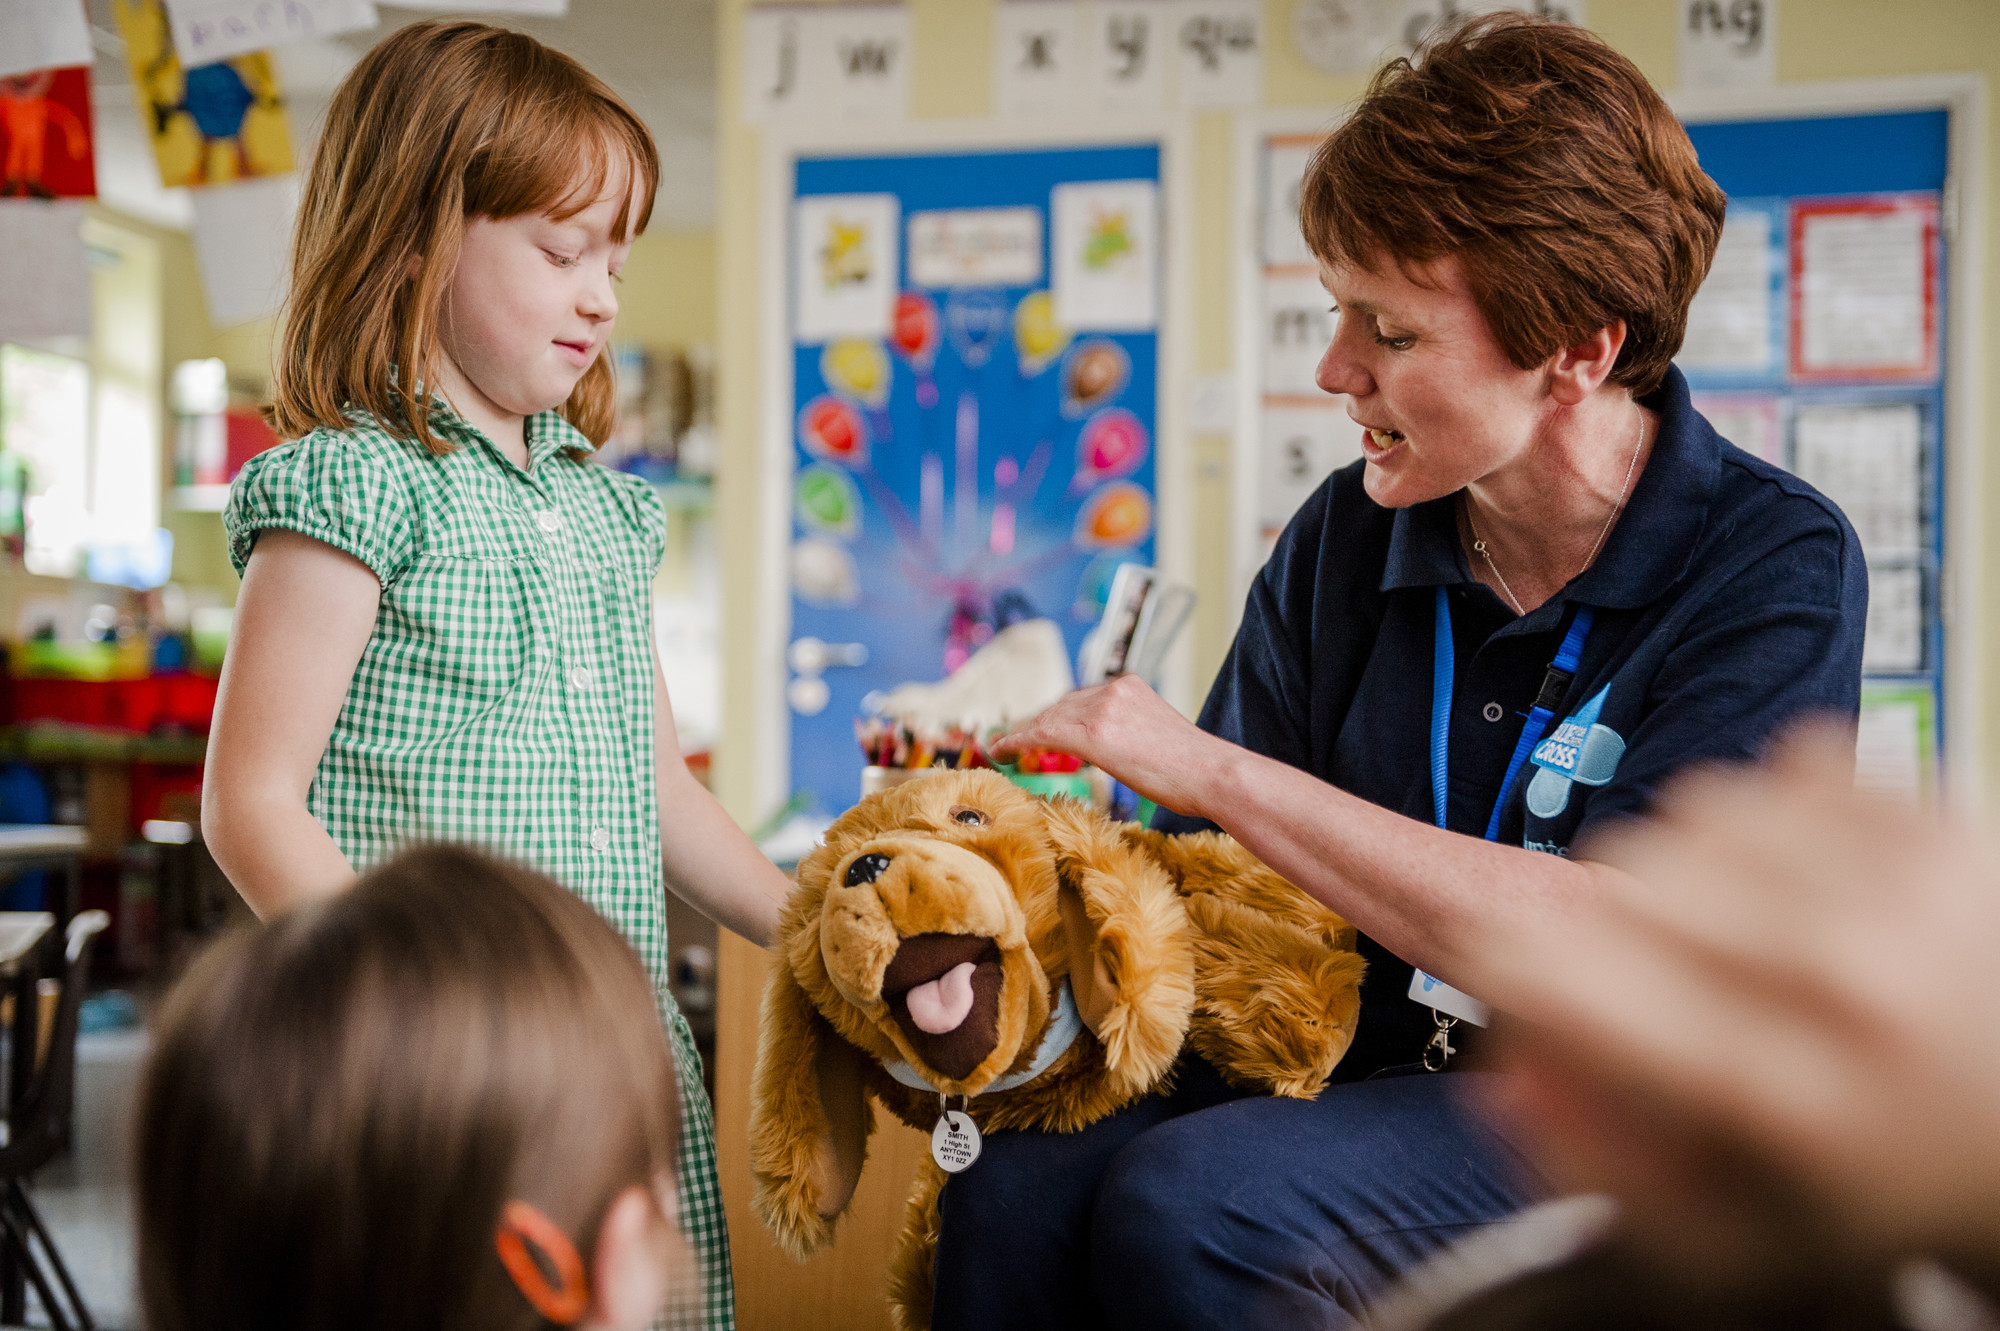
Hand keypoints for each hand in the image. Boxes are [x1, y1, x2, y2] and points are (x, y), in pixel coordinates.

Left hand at [990, 675, 1229, 820]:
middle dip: (1037, 724)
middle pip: (1061, 706)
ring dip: (1024, 734)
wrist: (1212, 773)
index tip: (1039, 729)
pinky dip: (1019, 740)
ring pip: (1049, 718)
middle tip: (1014, 742)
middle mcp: (1114, 690)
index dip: (1055, 716)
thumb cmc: (1196, 770)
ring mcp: (1103, 708)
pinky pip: (1044, 734)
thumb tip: (1118, 749)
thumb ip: (1131, 733)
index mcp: (1132, 687)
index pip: (1081, 700)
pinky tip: (1003, 749)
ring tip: (1002, 748)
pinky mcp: (1093, 732)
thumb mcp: (1158, 738)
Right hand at [1477, 725, 1999, 1289]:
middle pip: (1623, 872)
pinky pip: (1776, 770)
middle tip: (1663, 978)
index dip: (1513, 967)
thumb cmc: (1872, 1181)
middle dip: (1614, 923)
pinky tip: (1799, 891)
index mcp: (1777, 1091)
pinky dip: (1768, 821)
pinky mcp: (1938, 830)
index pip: (1566, 975)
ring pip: (1693, 806)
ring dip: (1690, 861)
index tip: (1514, 973)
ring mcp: (1902, 892)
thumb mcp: (1715, 1232)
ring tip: (1739, 932)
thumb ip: (1587, 1161)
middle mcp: (1844, 981)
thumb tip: (1502, 1074)